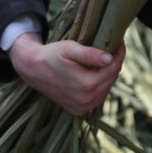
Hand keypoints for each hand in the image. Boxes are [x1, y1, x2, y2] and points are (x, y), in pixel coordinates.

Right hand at [8, 34, 124, 115]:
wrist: (33, 70)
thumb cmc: (51, 55)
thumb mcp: (69, 49)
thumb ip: (89, 54)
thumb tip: (110, 59)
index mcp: (86, 84)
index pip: (113, 68)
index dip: (119, 53)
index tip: (119, 42)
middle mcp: (86, 100)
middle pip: (111, 79)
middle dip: (114, 63)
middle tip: (112, 49)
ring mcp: (82, 107)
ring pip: (106, 88)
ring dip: (107, 75)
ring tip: (103, 61)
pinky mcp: (78, 110)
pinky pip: (97, 97)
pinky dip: (99, 86)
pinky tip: (94, 75)